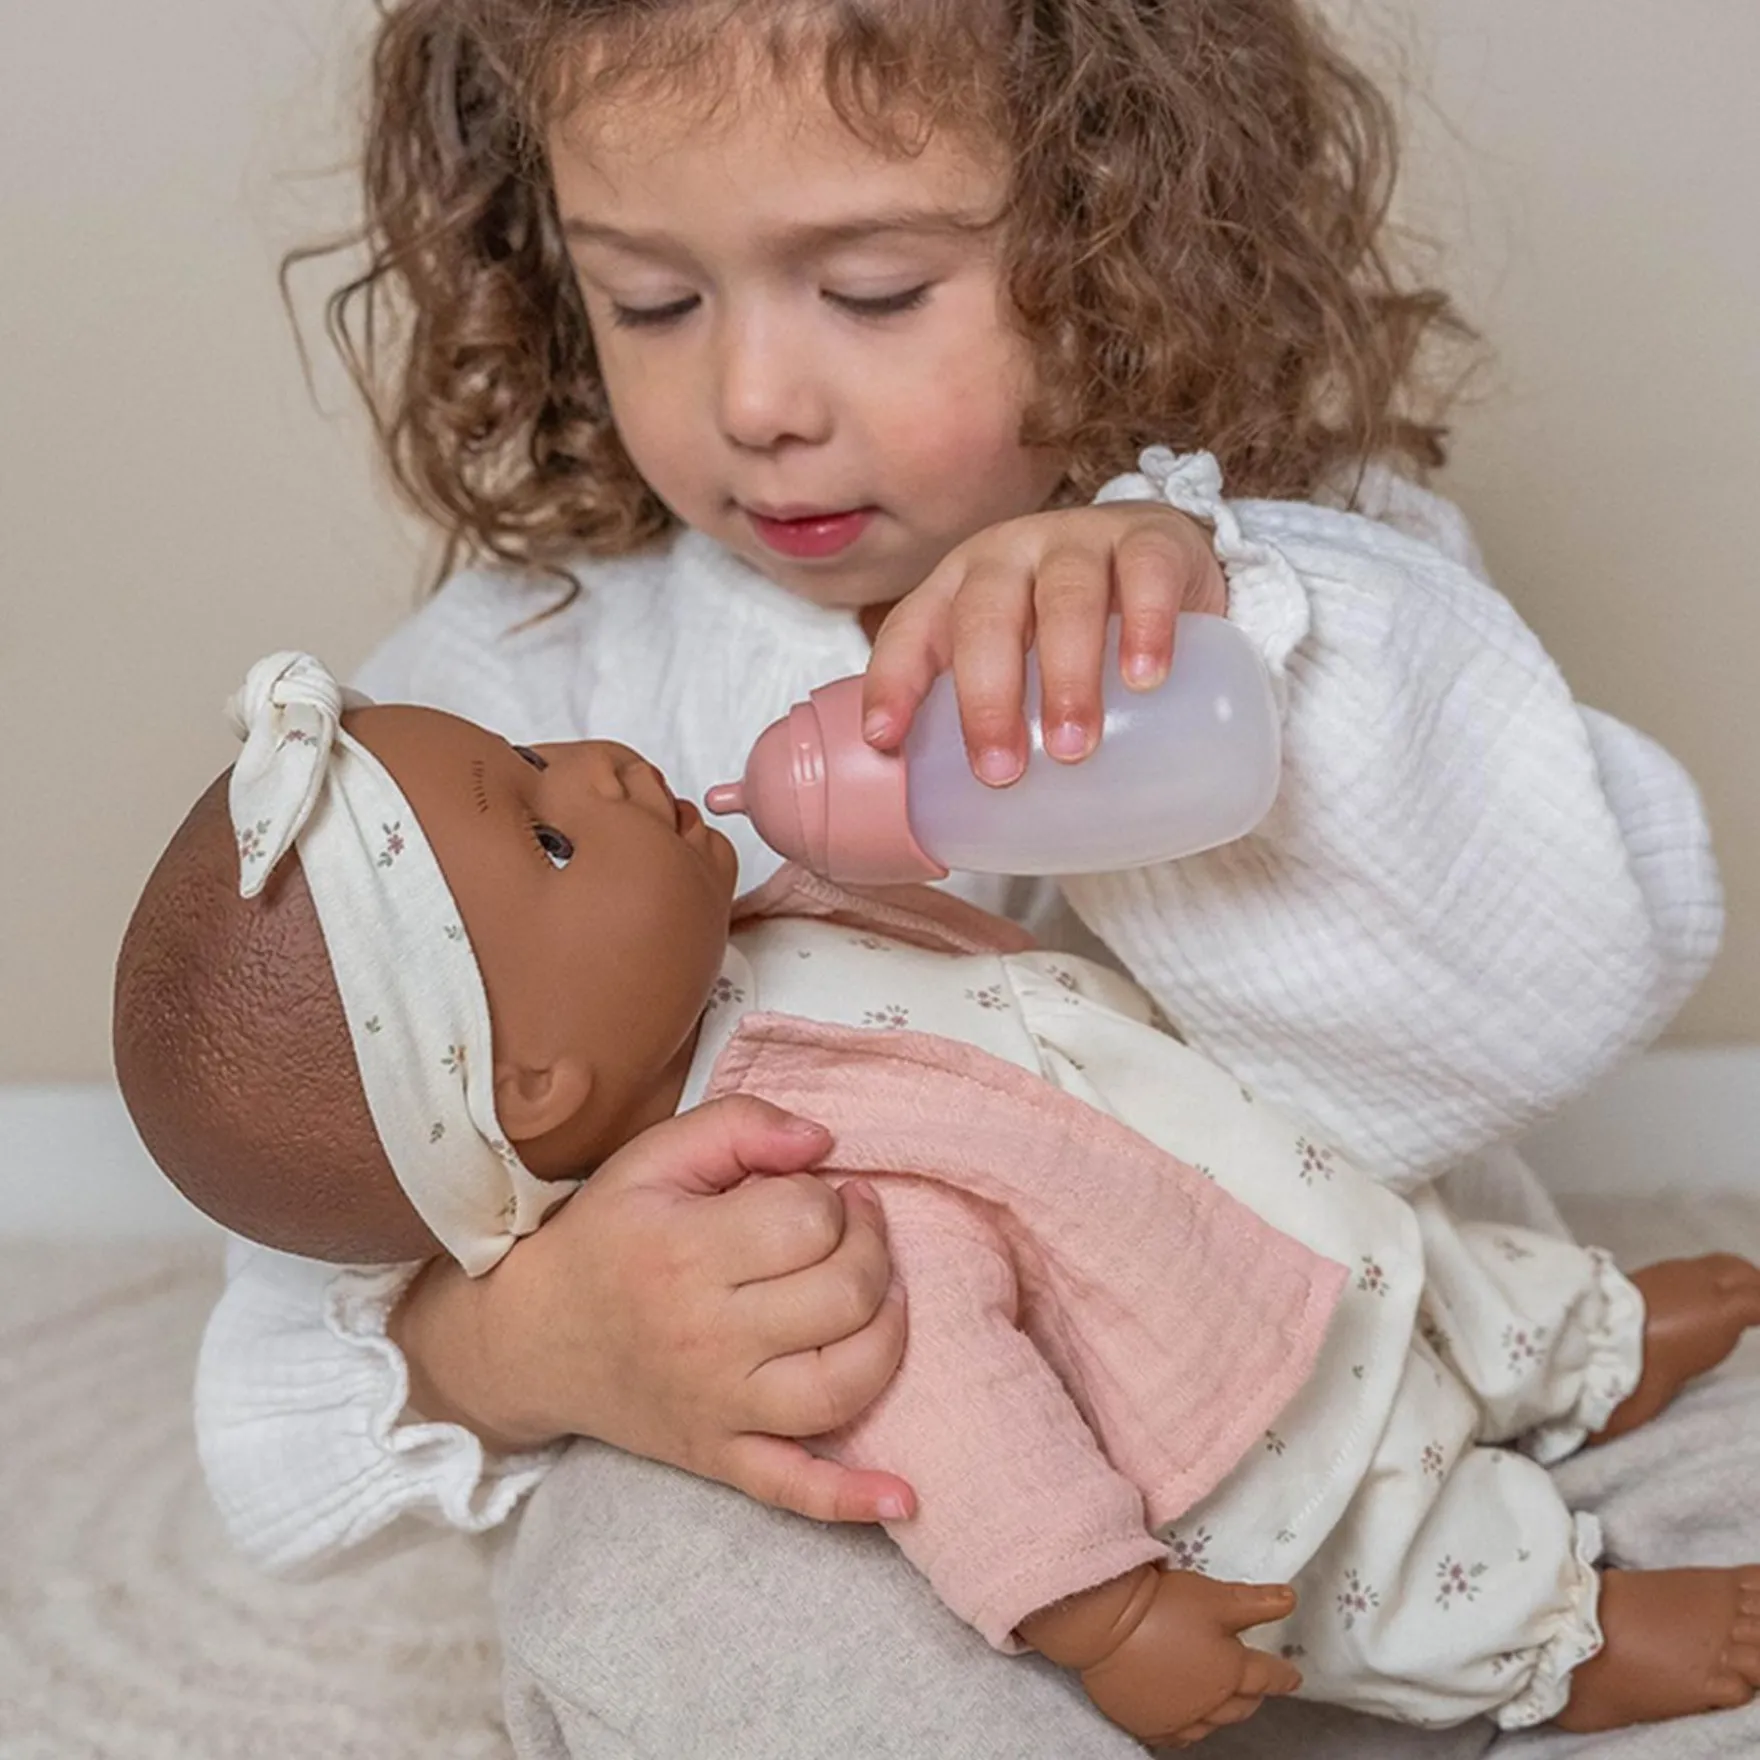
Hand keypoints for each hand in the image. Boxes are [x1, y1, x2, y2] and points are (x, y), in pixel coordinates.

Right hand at [391, 1095, 914, 1523]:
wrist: (531, 1337)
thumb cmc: (604, 1237)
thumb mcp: (653, 1158)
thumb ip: (740, 1127)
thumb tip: (823, 1141)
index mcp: (687, 1252)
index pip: (810, 1220)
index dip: (832, 1198)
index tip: (819, 1193)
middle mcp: (708, 1336)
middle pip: (843, 1296)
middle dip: (873, 1251)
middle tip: (856, 1230)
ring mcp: (719, 1408)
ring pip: (843, 1386)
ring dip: (887, 1337)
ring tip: (878, 1298)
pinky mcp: (721, 1458)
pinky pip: (794, 1490)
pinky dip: (852, 1500)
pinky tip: (904, 1497)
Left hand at [862, 503, 1226, 785]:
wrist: (1169, 566)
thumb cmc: (1077, 636)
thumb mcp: (1022, 668)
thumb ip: (997, 724)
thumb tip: (972, 838)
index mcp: (960, 590)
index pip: (911, 629)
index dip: (893, 680)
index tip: (885, 740)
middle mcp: (1011, 557)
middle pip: (985, 617)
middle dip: (986, 698)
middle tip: (1001, 772)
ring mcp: (1082, 540)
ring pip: (1065, 597)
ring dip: (1066, 675)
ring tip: (1074, 746)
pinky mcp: (1155, 539)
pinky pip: (1147, 575)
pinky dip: (1146, 626)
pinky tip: (1145, 678)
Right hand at [1022, 1567, 1299, 1748]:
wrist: (1105, 1625)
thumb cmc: (1163, 1606)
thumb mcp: (1216, 1597)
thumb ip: (1255, 1602)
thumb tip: (1290, 1600)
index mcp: (1231, 1672)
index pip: (1266, 1676)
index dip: (1281, 1675)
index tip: (1293, 1676)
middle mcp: (1209, 1703)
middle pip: (1240, 1704)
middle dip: (1252, 1695)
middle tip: (1257, 1687)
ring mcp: (1176, 1717)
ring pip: (1210, 1724)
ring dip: (1222, 1713)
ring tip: (1223, 1703)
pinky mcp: (1146, 1722)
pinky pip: (1175, 1736)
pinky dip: (1187, 1729)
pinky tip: (1185, 1722)